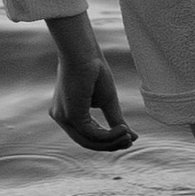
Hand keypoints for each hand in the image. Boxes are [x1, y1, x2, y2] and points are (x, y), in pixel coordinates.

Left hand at [47, 21, 135, 151]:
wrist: (83, 51)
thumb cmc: (94, 69)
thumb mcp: (107, 100)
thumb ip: (114, 119)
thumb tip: (132, 138)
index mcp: (69, 113)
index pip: (88, 135)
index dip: (108, 140)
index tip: (128, 139)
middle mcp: (62, 118)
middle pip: (87, 142)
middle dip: (110, 144)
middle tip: (130, 141)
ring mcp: (63, 118)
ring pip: (88, 141)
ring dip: (111, 142)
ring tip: (128, 136)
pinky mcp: (70, 116)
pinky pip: (91, 134)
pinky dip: (109, 135)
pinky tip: (123, 130)